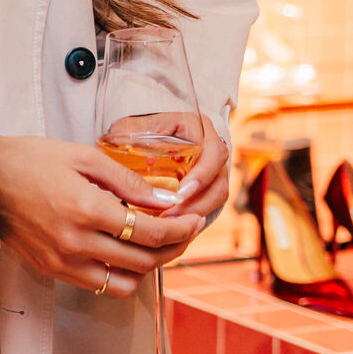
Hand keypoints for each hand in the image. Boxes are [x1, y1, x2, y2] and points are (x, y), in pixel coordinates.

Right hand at [0, 134, 207, 297]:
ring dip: (149, 268)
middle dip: (174, 248)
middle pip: (144, 261)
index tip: (193, 220)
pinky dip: (121, 275)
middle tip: (185, 232)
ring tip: (157, 246)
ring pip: (125, 283)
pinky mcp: (52, 270)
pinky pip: (100, 286)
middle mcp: (75, 242)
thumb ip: (128, 181)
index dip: (181, 229)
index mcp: (85, 209)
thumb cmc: (28, 160)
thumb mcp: (82, 156)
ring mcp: (63, 262)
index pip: (151, 232)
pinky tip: (126, 253)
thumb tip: (167, 201)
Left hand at [108, 110, 231, 225]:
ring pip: (217, 195)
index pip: (214, 152)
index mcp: (198, 127)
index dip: (202, 175)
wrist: (139, 135)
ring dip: (196, 213)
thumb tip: (147, 163)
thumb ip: (135, 137)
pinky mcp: (207, 185)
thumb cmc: (135, 129)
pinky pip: (209, 203)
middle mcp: (211, 146)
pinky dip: (193, 216)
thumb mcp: (133, 127)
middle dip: (198, 203)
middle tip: (172, 218)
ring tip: (170, 225)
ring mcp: (212, 167)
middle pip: (219, 180)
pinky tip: (173, 226)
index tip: (181, 193)